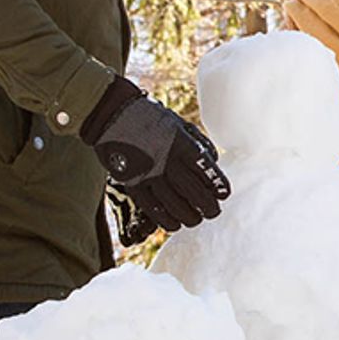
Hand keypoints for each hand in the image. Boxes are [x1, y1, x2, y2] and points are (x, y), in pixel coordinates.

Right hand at [82, 77, 229, 235]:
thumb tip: (213, 164)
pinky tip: (174, 224)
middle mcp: (168, 161)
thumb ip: (199, 145)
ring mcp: (149, 174)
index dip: (218, 186)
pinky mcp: (132, 183)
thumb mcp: (181, 126)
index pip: (207, 171)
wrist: (115, 115)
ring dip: (189, 217)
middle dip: (208, 207)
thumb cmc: (153, 120)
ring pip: (175, 205)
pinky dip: (166, 220)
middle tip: (213, 212)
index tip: (224, 194)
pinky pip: (153, 209)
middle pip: (195, 193)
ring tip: (196, 219)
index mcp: (183, 145)